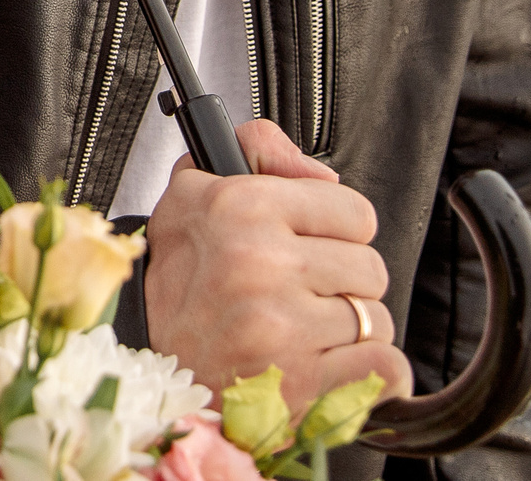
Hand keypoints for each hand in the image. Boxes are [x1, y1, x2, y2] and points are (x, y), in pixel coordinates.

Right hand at [144, 119, 410, 411]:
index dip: (336, 232)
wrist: (146, 360)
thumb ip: (259, 150)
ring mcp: (281, 325)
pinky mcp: (299, 381)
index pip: (356, 213)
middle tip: (302, 294)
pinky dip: (368, 372)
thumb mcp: (193, 190)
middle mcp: (261, 262)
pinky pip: (383, 367)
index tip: (310, 247)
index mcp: (242, 207)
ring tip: (304, 332)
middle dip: (343, 284)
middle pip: (370, 269)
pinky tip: (330, 365)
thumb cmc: (178, 281)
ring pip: (375, 320)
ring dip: (349, 331)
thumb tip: (324, 176)